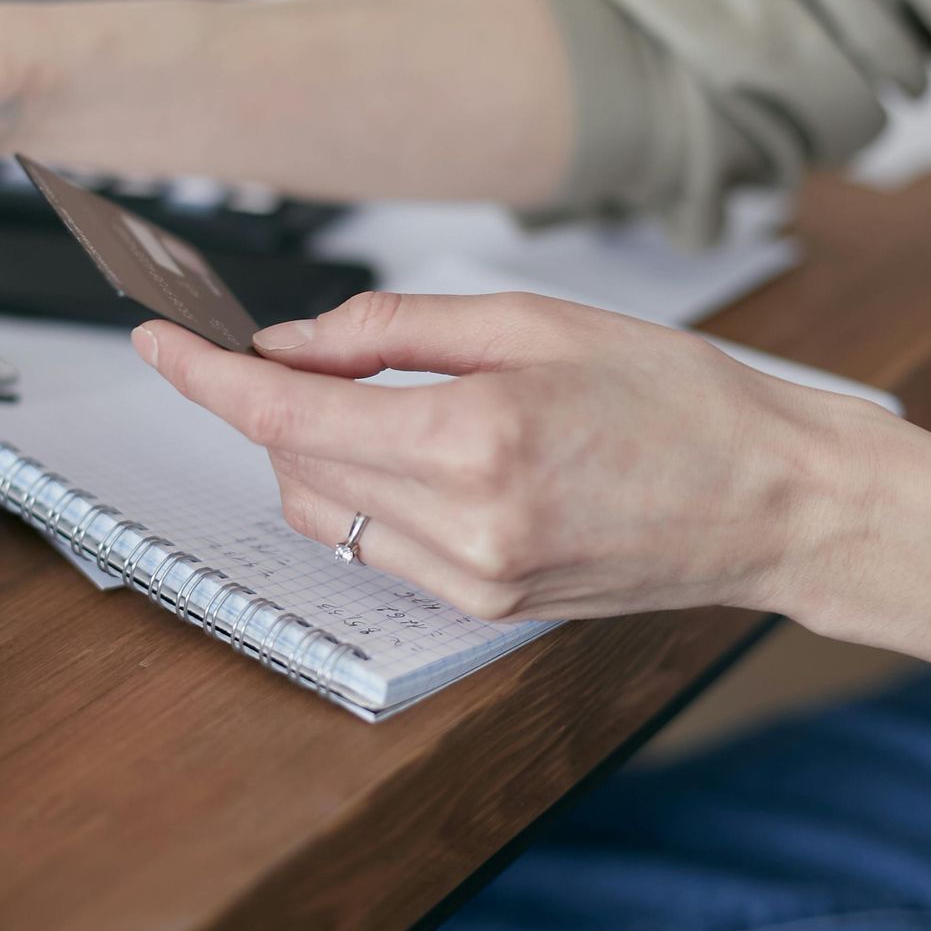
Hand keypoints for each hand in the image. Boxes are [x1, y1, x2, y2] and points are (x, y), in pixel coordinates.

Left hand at [133, 291, 888, 622]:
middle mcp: (466, 527)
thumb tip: (294, 344)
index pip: (285, 415)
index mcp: (476, 440)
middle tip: (291, 351)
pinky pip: (380, 549)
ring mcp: (475, 582)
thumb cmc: (679, 398)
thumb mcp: (535, 321)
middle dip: (267, 406)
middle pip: (293, 467)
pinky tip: (411, 453)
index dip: (205, 376)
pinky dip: (365, 495)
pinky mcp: (488, 609)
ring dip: (311, 454)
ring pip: (327, 516)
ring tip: (366, 397)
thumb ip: (396, 332)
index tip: (158, 341)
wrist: (772, 500)